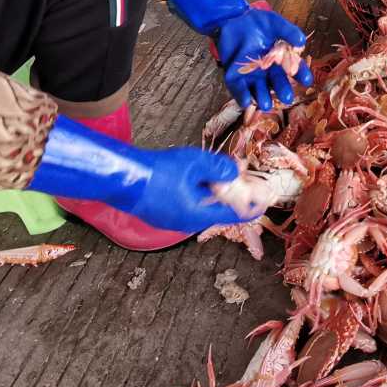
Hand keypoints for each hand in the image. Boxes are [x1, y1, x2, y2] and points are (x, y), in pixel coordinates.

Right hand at [29, 119, 245, 232]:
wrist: (120, 178)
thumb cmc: (158, 171)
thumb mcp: (195, 164)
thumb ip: (220, 168)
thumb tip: (235, 172)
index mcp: (199, 215)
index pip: (235, 216)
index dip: (252, 207)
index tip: (265, 200)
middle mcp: (186, 223)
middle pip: (218, 211)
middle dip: (233, 196)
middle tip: (244, 181)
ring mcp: (171, 220)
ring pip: (202, 207)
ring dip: (214, 193)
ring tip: (222, 175)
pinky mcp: (160, 212)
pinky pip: (187, 204)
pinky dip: (198, 193)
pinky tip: (197, 177)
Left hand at [168, 0, 311, 110]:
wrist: (233, 19)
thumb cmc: (257, 23)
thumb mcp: (275, 24)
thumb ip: (289, 32)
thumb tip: (302, 43)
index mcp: (280, 59)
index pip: (293, 69)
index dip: (300, 75)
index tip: (306, 80)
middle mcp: (268, 70)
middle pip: (277, 83)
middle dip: (282, 90)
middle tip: (287, 97)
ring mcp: (251, 75)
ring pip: (259, 90)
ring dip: (262, 98)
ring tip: (266, 104)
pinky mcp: (234, 76)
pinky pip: (239, 89)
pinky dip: (242, 96)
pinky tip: (246, 102)